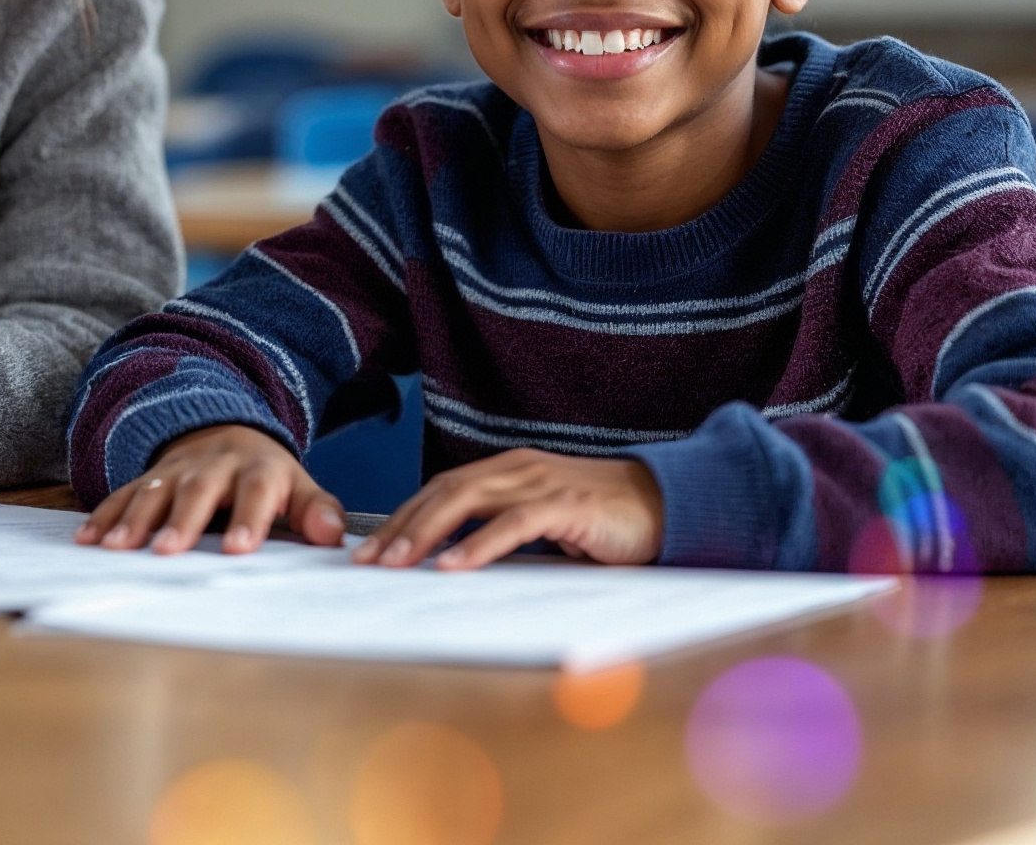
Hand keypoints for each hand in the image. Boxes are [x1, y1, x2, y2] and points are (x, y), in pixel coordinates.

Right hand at [74, 424, 345, 554]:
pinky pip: (123, 493)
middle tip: (167, 552)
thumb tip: (333, 536)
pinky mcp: (150, 477)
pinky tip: (88, 539)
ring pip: (153, 491)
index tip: (239, 550)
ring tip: (117, 549)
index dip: (248, 518)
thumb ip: (316, 510)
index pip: (256, 492)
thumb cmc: (265, 476)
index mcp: (258, 470)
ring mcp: (177, 470)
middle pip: (197, 490)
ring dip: (133, 519)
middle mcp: (214, 466)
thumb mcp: (297, 486)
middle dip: (181, 521)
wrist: (226, 432)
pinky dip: (104, 516)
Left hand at [353, 449, 663, 570]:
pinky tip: (453, 566)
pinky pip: (513, 524)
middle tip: (368, 560)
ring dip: (426, 533)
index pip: (441, 490)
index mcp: (508, 470)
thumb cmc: (604, 520)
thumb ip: (505, 533)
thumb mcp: (544, 524)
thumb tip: (455, 565)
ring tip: (396, 563)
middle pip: (443, 492)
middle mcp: (517, 469)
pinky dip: (479, 545)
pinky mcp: (567, 506)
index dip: (403, 517)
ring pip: (467, 502)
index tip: (371, 549)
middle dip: (400, 526)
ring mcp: (541, 483)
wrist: (667, 504)